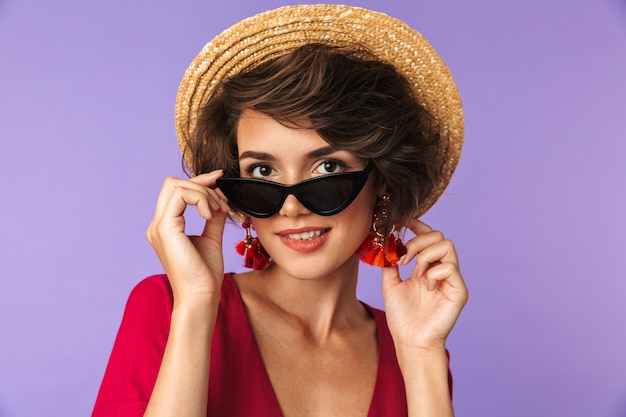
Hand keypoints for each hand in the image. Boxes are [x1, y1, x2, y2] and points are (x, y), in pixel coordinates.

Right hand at [146, 170, 228, 304]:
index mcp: (166, 227)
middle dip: (201, 183)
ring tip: (219, 211)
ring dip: (204, 193)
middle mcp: (158, 225)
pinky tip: (211, 215)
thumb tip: (220, 198)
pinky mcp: (165, 229)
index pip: (177, 191)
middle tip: (222, 199)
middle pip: (173, 184)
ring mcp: (158, 227)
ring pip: (177, 186)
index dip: (199, 181)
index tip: (220, 179)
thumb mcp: (212, 238)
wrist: (201, 296)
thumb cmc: (205, 274)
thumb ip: (213, 217)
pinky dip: (200, 199)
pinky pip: (181, 196)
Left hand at [381, 219, 467, 351]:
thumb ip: (390, 263)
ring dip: (425, 255)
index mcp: (427, 266)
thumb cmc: (402, 316)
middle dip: (418, 242)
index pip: (428, 236)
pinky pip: (450, 267)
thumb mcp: (390, 284)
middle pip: (438, 236)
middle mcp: (441, 269)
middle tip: (404, 260)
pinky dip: (434, 272)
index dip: (416, 225)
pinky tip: (426, 286)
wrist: (410, 341)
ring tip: (415, 273)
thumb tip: (385, 243)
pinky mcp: (459, 291)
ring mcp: (451, 279)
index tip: (400, 221)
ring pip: (447, 245)